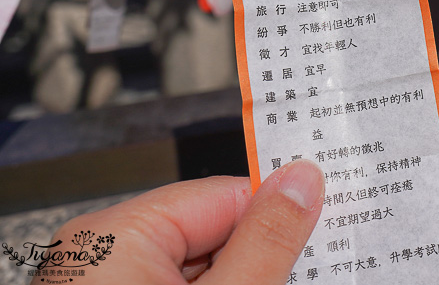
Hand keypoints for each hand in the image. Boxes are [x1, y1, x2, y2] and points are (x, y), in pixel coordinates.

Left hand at [29, 159, 323, 283]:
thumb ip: (265, 240)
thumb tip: (302, 180)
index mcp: (117, 232)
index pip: (227, 193)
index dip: (279, 216)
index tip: (324, 231)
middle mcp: (99, 251)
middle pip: (213, 231)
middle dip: (258, 255)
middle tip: (302, 274)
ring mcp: (100, 280)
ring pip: (197, 265)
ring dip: (238, 277)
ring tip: (277, 282)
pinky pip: (172, 283)